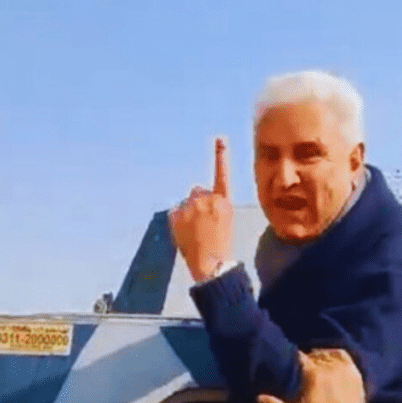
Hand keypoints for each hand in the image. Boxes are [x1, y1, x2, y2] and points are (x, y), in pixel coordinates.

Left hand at [168, 137, 233, 282]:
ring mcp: (190, 206)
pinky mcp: (176, 214)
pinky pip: (175, 212)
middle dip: (198, 202)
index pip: (222, 174)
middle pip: (198, 191)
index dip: (220, 155)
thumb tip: (198, 193)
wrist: (209, 264)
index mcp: (223, 201)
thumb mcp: (225, 221)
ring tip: (195, 232)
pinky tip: (185, 234)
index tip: (220, 138)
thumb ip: (214, 205)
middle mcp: (207, 199)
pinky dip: (178, 221)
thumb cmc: (220, 244)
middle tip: (203, 224)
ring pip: (187, 202)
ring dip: (188, 212)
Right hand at [258, 349, 374, 402]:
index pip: (298, 357)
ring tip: (311, 368)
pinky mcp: (354, 371)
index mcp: (313, 374)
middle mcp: (329, 366)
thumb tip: (258, 398)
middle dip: (303, 361)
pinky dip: (332, 355)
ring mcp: (343, 367)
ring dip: (317, 358)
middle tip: (298, 373)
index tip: (286, 366)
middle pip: (311, 354)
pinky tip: (327, 363)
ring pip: (324, 353)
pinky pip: (340, 354)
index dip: (290, 360)